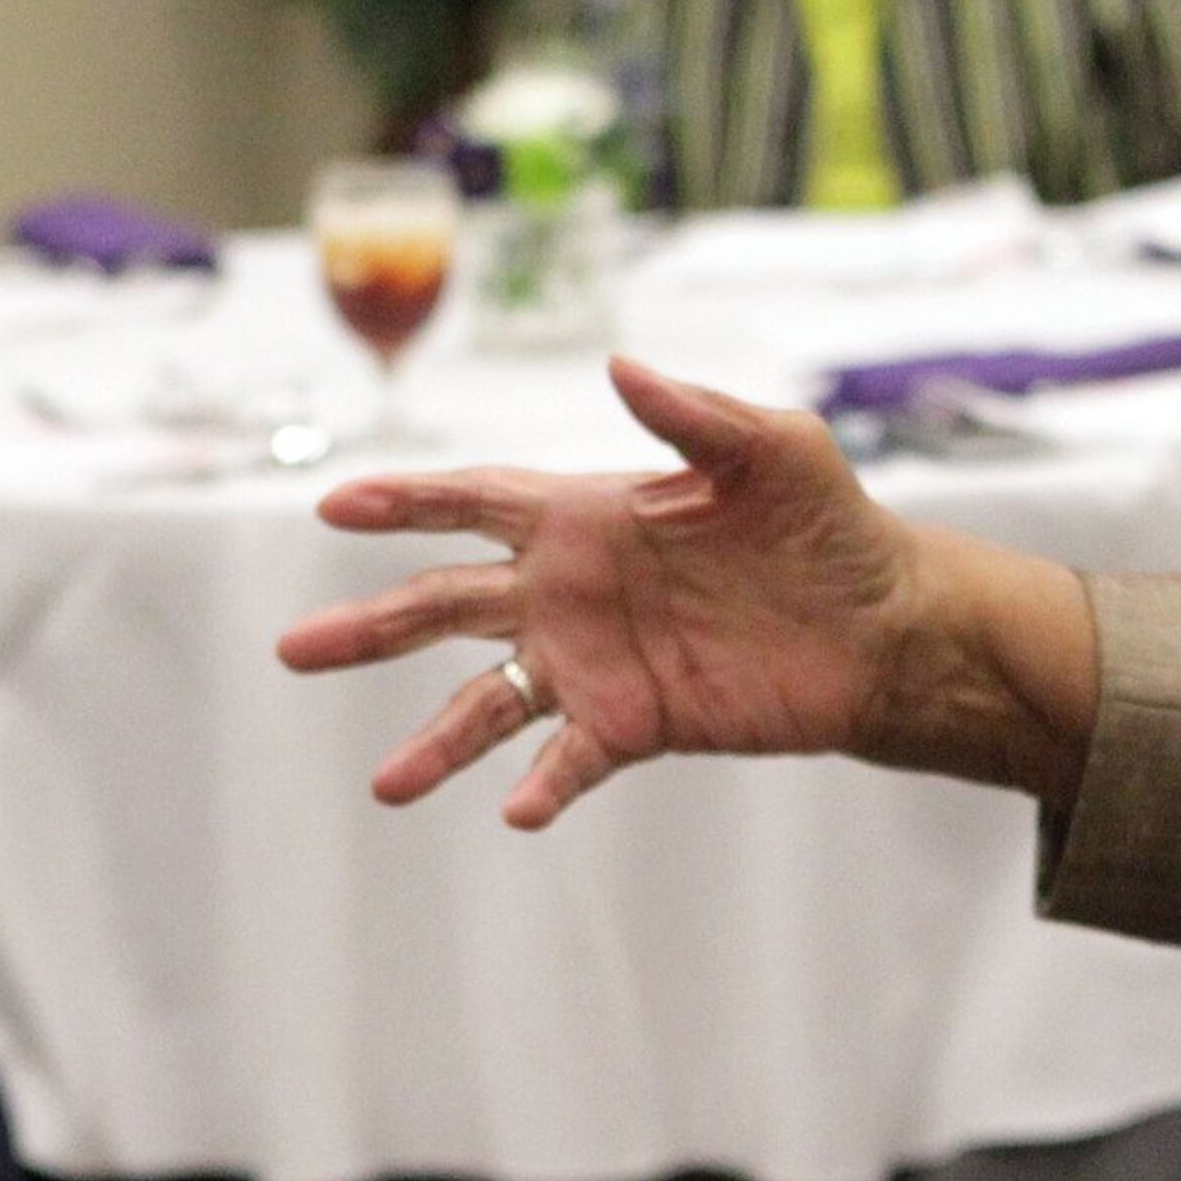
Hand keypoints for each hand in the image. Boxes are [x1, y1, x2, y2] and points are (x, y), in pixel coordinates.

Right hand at [276, 358, 1084, 828]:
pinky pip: (570, 761)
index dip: (405, 501)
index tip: (334, 505)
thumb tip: (621, 367)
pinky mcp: (637, 724)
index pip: (474, 500)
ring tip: (384, 784)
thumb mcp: (774, 450)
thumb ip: (695, 416)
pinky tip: (516, 813)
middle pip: (445, 604)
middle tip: (294, 648)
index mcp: (588, 513)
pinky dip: (541, 787)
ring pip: (488, 701)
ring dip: (435, 741)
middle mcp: (572, 589)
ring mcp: (596, 662)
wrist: (887, 627)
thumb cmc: (831, 525)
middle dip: (369, 623)